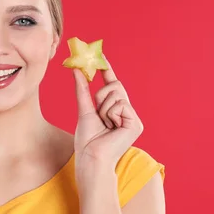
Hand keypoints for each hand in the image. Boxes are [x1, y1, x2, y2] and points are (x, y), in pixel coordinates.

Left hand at [73, 55, 143, 173]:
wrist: (90, 157)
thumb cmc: (87, 140)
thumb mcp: (84, 110)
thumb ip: (82, 90)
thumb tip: (78, 70)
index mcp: (115, 110)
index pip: (112, 85)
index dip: (107, 70)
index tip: (101, 56)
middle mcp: (127, 113)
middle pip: (114, 87)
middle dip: (100, 96)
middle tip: (97, 112)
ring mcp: (133, 118)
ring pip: (116, 95)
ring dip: (103, 108)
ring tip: (104, 125)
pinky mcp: (136, 123)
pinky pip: (120, 104)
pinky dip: (110, 114)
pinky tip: (111, 128)